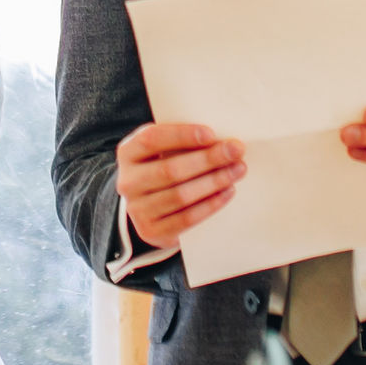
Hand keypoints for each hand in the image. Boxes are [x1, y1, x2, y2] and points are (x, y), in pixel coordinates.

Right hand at [116, 121, 242, 250]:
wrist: (150, 208)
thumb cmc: (164, 168)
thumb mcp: (163, 150)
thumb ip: (183, 142)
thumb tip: (220, 138)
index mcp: (128, 153)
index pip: (151, 139)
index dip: (181, 135)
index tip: (211, 134)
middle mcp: (127, 182)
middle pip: (169, 170)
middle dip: (207, 159)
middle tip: (236, 151)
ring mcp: (137, 209)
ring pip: (180, 195)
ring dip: (214, 181)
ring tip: (237, 170)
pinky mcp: (152, 231)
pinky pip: (186, 218)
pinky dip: (210, 204)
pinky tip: (228, 191)